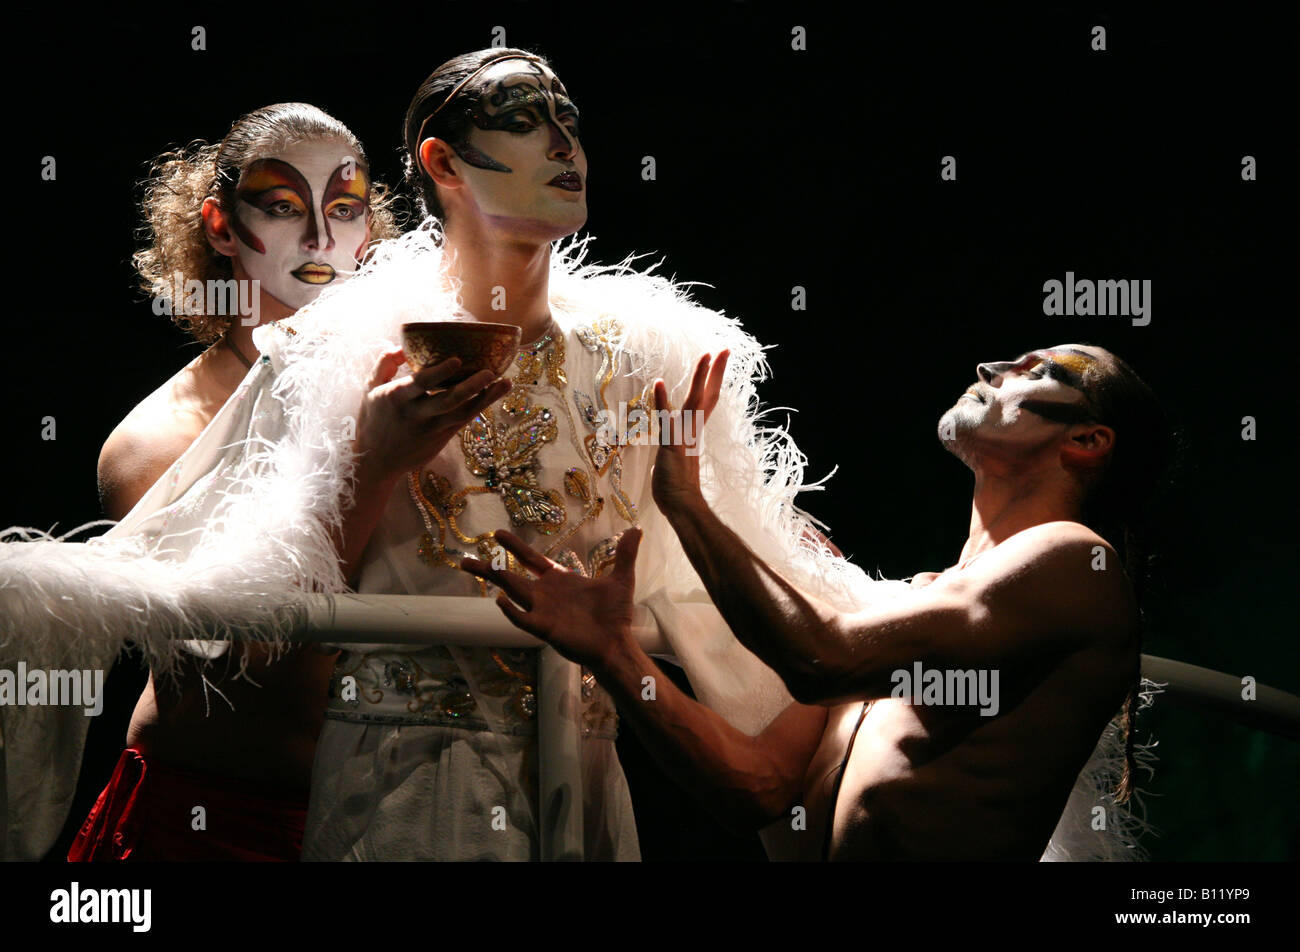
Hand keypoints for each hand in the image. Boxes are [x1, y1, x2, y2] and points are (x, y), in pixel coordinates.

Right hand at [354, 347, 511, 481]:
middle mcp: (417, 414)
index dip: (439, 372)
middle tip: (491, 372)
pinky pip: (464, 421)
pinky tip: (494, 394)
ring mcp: (432, 429)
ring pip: (463, 413)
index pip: (421, 383)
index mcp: (397, 398)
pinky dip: (480, 407)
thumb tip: (399, 346)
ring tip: (505, 383)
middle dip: (471, 387)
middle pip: (448, 400)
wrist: (375, 462)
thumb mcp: (369, 390)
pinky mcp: (442, 439)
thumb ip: (383, 365)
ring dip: (486, 398)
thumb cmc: (373, 421)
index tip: (457, 360)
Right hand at [461, 528, 642, 668]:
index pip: (530, 559)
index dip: (515, 547)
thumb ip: (624, 554)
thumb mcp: (621, 578)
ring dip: (493, 580)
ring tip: (473, 567)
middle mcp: (545, 594)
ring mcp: (542, 610)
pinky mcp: (545, 627)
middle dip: (489, 567)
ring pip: (511, 592)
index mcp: (558, 580)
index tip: (497, 533)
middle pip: (511, 576)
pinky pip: (522, 618)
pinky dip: (510, 610)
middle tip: (463, 559)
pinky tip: (499, 600)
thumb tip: (637, 529)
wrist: (616, 642)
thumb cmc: (614, 615)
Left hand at [651, 350, 728, 513]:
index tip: (719, 361)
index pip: (708, 401)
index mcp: (695, 432)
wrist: (681, 507)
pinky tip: (658, 382)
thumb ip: (676, 453)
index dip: (714, 380)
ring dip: (699, 378)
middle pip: (708, 395)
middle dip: (716, 372)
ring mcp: (684, 436)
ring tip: (706, 355)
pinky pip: (666, 419)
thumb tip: (672, 456)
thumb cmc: (677, 489)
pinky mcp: (672, 444)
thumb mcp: (676, 463)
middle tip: (725, 350)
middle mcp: (693, 430)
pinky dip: (661, 401)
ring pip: (694, 402)